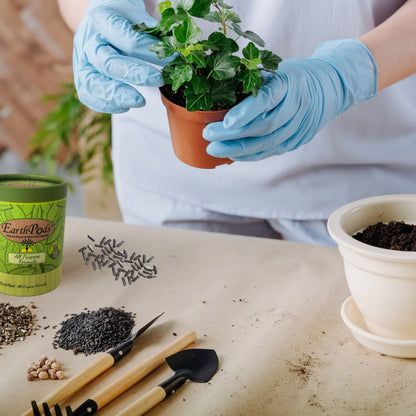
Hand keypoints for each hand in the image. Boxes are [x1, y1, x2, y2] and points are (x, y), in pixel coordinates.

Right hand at [74, 0, 170, 112]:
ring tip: (140, 101)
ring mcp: (81, 61)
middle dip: (136, 75)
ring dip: (118, 96)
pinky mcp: (81, 77)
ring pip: (93, 82)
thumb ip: (150, 32)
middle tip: (159, 80)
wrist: (98, 18)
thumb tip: (171, 51)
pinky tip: (125, 107)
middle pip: (108, 63)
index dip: (152, 51)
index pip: (127, 39)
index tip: (173, 59)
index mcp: (102, 19)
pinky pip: (88, 95)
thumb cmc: (121, 17)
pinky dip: (105, 105)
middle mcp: (88, 41)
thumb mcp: (136, 14)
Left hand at [204, 39, 376, 160]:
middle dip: (233, 135)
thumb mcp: (276, 69)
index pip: (267, 99)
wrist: (331, 85)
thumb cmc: (295, 76)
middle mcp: (298, 106)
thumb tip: (217, 95)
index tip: (225, 123)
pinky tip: (233, 154)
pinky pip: (272, 151)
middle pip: (264, 126)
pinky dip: (251, 154)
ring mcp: (300, 126)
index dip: (245, 113)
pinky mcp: (299, 140)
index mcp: (291, 82)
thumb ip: (253, 82)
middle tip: (208, 136)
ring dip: (238, 149)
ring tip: (214, 149)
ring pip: (268, 143)